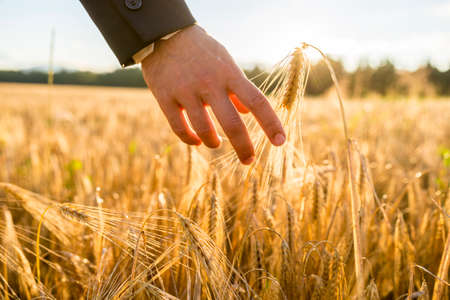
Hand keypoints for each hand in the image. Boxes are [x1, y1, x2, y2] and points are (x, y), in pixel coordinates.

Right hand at [141, 25, 284, 164]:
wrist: (163, 34)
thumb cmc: (202, 51)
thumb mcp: (225, 62)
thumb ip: (236, 88)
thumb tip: (247, 112)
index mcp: (229, 74)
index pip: (256, 101)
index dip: (270, 123)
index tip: (280, 142)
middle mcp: (209, 83)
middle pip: (232, 124)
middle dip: (244, 148)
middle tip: (249, 160)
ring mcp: (186, 91)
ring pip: (204, 130)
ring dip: (214, 142)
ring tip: (217, 143)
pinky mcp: (165, 98)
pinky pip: (180, 129)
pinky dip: (191, 140)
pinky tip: (197, 141)